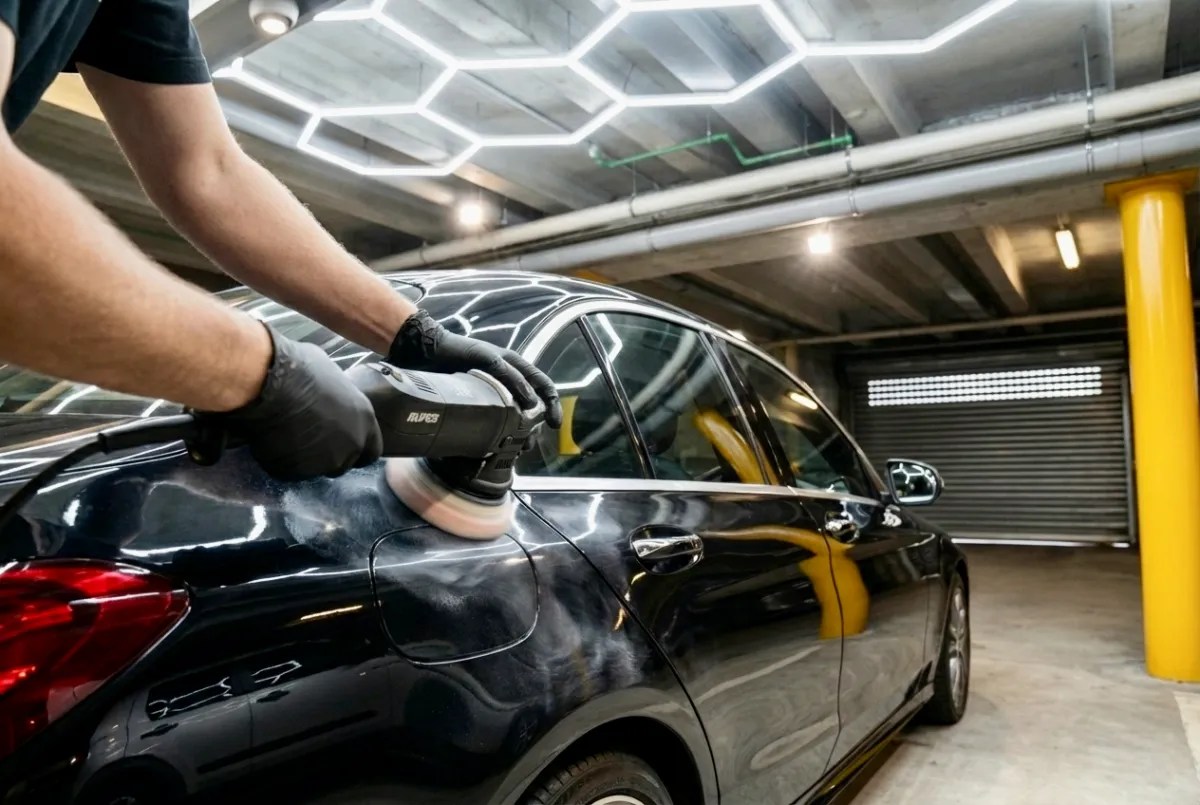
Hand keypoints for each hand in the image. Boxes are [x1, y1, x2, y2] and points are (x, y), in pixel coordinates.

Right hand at [189, 326, 383, 479]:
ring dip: (307, 458)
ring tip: (288, 437)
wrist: (268, 384)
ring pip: (316, 469)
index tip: (343, 442)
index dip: (358, 449)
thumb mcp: (332, 376)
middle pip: (344, 463)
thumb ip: (339, 397)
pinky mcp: (294, 471)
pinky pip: (289, 470)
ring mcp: (323, 463)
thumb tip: (330, 397)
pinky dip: (283, 460)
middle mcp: (350, 446)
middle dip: (330, 455)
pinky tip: (272, 441)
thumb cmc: (301, 368)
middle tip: (310, 438)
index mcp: (364, 422)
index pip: (372, 450)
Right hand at [387, 310, 561, 428]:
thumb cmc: (447, 375)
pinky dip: (517, 384)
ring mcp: (496, 359)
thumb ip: (488, 412)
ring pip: (527, 377)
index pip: (537, 388)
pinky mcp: (483, 354)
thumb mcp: (472, 397)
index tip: (553, 425)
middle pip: (540, 383)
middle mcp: (507, 365)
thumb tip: (499, 440)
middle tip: (552, 424)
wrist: (423, 353)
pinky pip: (504, 370)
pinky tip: (523, 400)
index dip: (549, 406)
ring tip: (540, 417)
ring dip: (536, 398)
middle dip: (549, 406)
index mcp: (507, 374)